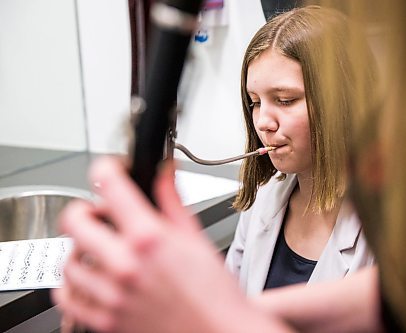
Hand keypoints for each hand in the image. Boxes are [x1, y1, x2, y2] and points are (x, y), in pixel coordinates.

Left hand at [52, 157, 289, 332]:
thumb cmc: (214, 293)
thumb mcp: (196, 237)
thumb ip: (172, 200)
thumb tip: (164, 173)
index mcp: (150, 238)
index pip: (109, 185)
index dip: (108, 168)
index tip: (111, 170)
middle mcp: (125, 265)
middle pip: (74, 220)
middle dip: (86, 208)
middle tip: (99, 212)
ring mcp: (111, 296)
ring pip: (68, 259)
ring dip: (80, 248)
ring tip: (98, 249)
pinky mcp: (104, 322)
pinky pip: (67, 297)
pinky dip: (72, 284)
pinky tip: (89, 278)